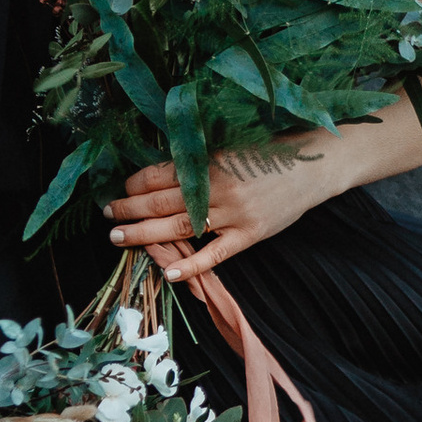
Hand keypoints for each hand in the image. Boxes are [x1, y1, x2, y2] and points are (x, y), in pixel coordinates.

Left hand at [104, 140, 331, 282]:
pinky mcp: (250, 234)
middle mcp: (218, 186)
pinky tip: (170, 274)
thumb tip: (158, 175)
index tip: (121, 188)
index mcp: (209, 160)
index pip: (160, 174)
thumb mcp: (230, 147)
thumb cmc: (269, 152)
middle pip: (162, 201)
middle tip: (108, 216)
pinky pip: (216, 254)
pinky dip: (193, 266)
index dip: (135, 183)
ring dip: (146, 233)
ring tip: (120, 238)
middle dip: (129, 208)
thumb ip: (199, 162)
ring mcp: (234, 212)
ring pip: (181, 226)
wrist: (314, 165)